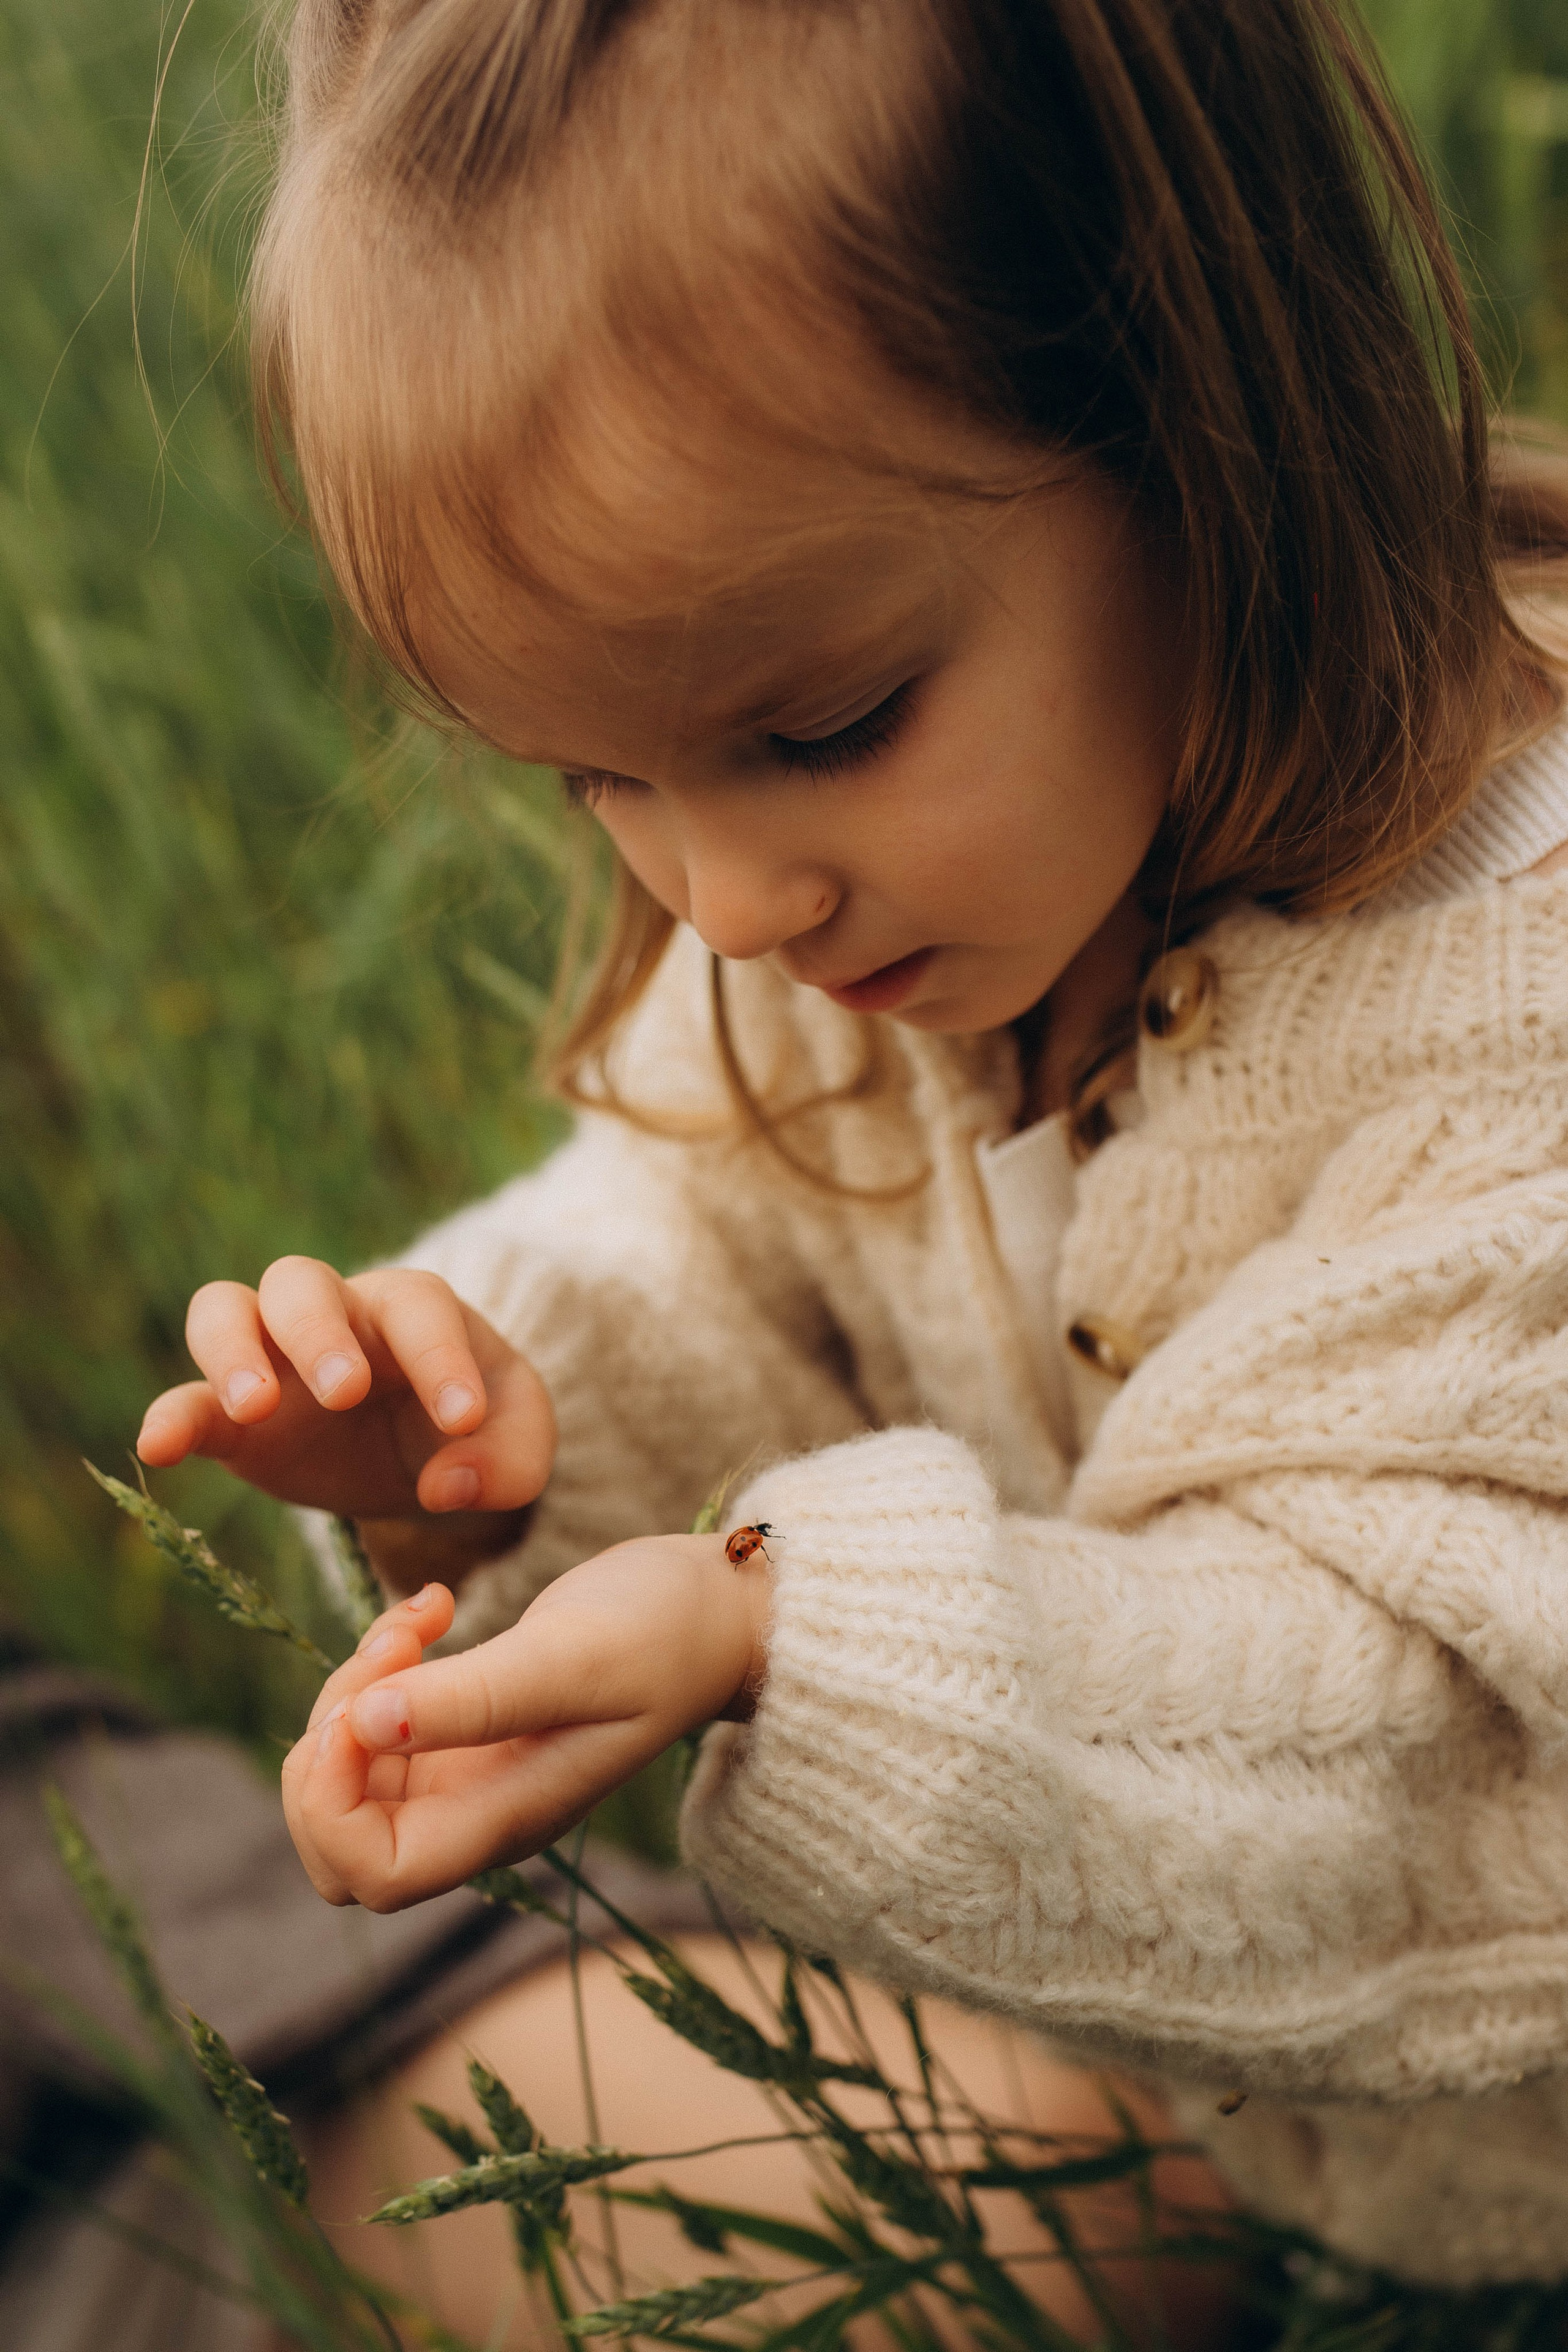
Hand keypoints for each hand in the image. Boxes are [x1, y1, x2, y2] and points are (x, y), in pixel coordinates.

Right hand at [136, 1259, 555, 1586]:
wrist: (426, 1455)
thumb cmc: (476, 1428)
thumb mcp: (518, 1442)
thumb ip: (507, 1461)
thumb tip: (446, 1486)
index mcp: (415, 1310)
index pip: (421, 1309)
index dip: (440, 1358)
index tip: (462, 1420)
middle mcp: (337, 1315)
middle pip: (304, 1284)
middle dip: (319, 1334)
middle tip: (344, 1392)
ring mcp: (274, 1356)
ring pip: (227, 1309)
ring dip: (232, 1352)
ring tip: (252, 1407)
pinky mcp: (233, 1417)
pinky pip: (187, 1399)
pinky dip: (170, 1416)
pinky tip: (159, 1448)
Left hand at [283, 1534, 771, 1910]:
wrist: (716, 1611)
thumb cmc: (664, 1635)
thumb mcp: (573, 1658)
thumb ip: (475, 1698)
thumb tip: (364, 1725)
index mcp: (505, 1820)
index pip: (371, 1872)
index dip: (333, 1803)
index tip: (365, 1705)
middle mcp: (477, 1813)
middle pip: (340, 1841)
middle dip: (328, 1747)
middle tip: (389, 1653)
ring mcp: (468, 1775)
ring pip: (349, 1776)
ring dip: (351, 1694)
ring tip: (416, 1620)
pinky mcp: (465, 1729)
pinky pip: (378, 1723)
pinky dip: (379, 1666)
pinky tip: (430, 1610)